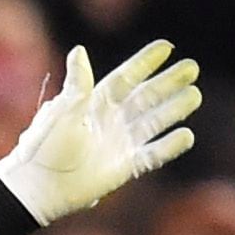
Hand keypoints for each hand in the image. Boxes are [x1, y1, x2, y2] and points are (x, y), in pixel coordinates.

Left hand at [0, 39, 203, 225]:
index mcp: (95, 102)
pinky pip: (152, 155)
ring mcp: (120, 142)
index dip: (145, 63)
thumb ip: (78, 84)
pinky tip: (187, 135)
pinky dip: (169, 146)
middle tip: (192, 67)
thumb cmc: (44, 146)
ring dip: (175, 109)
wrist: (39, 186)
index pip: (126, 78)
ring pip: (154, 121)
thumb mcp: (63, 111)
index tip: (167, 47)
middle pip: (146, 97)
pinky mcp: (125, 166)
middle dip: (169, 82)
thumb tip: (79, 50)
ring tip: (195, 95)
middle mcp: (111, 120)